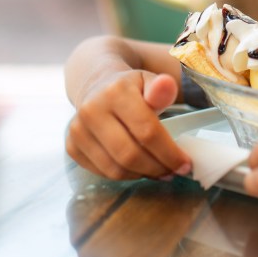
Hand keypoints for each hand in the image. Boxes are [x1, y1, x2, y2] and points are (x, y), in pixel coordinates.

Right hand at [65, 72, 191, 180]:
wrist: (96, 85)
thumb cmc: (130, 87)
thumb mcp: (149, 81)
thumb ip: (161, 88)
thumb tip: (167, 86)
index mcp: (115, 91)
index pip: (147, 131)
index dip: (169, 153)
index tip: (185, 164)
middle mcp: (91, 110)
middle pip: (130, 154)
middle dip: (157, 168)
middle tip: (173, 172)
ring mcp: (77, 130)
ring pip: (115, 169)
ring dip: (142, 175)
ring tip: (159, 171)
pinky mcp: (72, 147)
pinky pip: (102, 173)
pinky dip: (124, 175)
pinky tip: (138, 169)